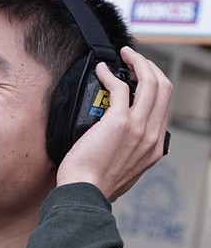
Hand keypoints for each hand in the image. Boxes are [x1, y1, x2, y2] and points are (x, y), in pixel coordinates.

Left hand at [56, 46, 171, 200]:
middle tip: (134, 58)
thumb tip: (119, 141)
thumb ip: (129, 153)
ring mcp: (138, 127)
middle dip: (150, 67)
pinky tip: (101, 71)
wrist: (84, 193)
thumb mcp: (124, 170)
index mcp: (154, 147)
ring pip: (150, 82)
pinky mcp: (119, 122)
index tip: (140, 76)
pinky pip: (120, 87)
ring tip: (125, 55)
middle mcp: (152, 135)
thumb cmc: (93, 184)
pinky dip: (110, 74)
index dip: (154, 85)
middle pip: (164, 89)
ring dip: (138, 62)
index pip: (164, 106)